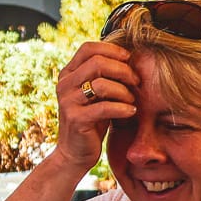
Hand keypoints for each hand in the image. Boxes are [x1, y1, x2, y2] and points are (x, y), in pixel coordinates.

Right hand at [53, 41, 138, 171]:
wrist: (75, 152)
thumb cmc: (92, 120)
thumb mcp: (96, 94)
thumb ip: (104, 77)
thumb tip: (131, 58)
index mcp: (68, 74)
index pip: (88, 48)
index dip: (112, 49)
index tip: (129, 59)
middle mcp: (64, 84)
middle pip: (97, 62)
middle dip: (123, 70)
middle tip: (136, 81)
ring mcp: (68, 101)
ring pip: (101, 84)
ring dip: (124, 91)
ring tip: (132, 100)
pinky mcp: (76, 119)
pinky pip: (104, 108)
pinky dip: (123, 108)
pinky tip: (131, 112)